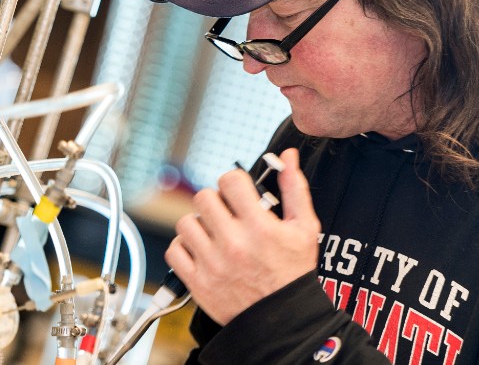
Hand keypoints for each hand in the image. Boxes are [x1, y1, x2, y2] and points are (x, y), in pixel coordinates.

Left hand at [164, 148, 320, 324]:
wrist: (282, 321)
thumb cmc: (293, 274)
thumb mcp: (304, 228)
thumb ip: (294, 188)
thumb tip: (288, 157)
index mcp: (259, 227)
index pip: (229, 180)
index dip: (234, 181)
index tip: (238, 192)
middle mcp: (233, 243)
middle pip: (204, 197)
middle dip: (216, 201)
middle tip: (227, 213)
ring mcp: (212, 263)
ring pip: (186, 222)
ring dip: (198, 223)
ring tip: (214, 232)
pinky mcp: (197, 282)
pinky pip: (174, 251)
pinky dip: (184, 247)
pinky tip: (201, 250)